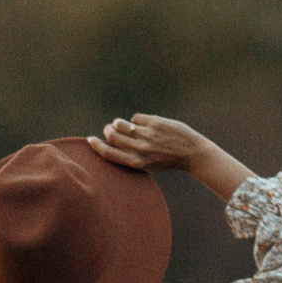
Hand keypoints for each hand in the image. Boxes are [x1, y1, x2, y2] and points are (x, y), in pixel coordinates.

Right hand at [87, 114, 253, 199]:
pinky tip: (143, 124)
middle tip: (109, 130)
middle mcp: (141, 149)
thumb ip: (131, 154)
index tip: (90, 140)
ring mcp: (148, 135)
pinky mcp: (155, 123)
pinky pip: (136, 118)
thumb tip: (112, 140)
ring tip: (119, 124)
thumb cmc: (167, 160)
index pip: (109, 153)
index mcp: (137, 163)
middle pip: (113, 136)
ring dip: (117, 123)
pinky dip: (136, 120)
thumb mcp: (148, 164)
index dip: (96, 146)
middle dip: (107, 131)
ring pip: (122, 124)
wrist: (191, 153)